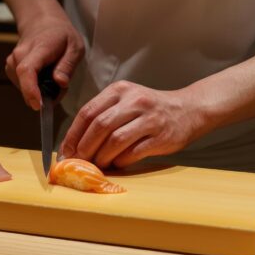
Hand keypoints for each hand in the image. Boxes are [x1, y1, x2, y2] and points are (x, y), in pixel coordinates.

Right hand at [6, 14, 84, 109]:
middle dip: (44, 94)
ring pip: (25, 87)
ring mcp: (13, 62)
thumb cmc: (61, 35)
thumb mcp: (75, 46)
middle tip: (62, 87)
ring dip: (41, 90)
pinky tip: (44, 77)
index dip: (30, 90)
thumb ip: (68, 65)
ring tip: (55, 77)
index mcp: (38, 48)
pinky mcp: (11, 69)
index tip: (38, 105)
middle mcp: (20, 55)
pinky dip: (35, 87)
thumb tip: (60, 83)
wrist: (42, 22)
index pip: (27, 70)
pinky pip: (23, 85)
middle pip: (26, 84)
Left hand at [59, 81, 207, 168]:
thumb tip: (76, 144)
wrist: (189, 109)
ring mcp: (149, 118)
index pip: (88, 112)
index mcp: (120, 90)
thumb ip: (104, 115)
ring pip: (115, 140)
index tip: (66, 151)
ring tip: (98, 164)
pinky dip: (121, 161)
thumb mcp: (127, 100)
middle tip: (79, 162)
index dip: (73, 134)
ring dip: (102, 157)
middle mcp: (134, 101)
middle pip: (99, 126)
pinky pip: (133, 152)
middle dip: (84, 148)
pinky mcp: (161, 136)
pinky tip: (118, 164)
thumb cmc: (152, 109)